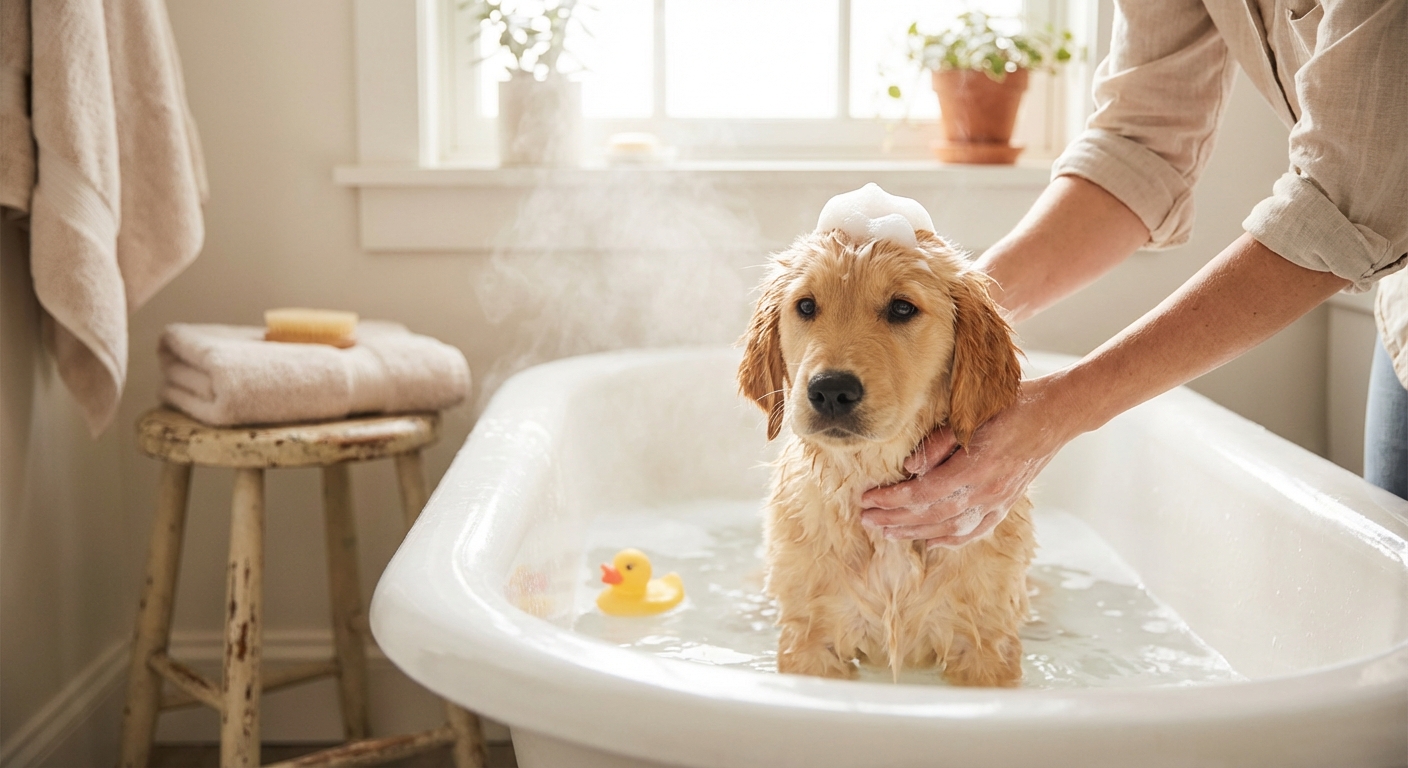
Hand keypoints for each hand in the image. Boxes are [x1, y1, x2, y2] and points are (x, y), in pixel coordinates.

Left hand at [860, 376, 1077, 547]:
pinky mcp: (1006, 504)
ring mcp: (999, 502)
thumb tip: (909, 469)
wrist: (1055, 414)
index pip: (923, 493)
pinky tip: (931, 542)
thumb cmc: (1011, 404)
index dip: (892, 500)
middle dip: (895, 520)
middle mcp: (987, 491)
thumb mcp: (971, 413)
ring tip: (887, 533)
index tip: (866, 499)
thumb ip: (938, 443)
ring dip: (915, 533)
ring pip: (950, 528)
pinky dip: (950, 540)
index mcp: (975, 467)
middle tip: (866, 520)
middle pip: (931, 516)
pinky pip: (975, 531)